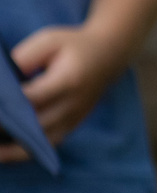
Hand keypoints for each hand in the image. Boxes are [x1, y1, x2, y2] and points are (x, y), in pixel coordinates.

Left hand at [9, 25, 120, 145]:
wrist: (109, 54)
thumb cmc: (73, 45)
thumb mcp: (49, 41)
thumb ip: (24, 58)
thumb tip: (2, 84)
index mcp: (68, 80)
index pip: (32, 98)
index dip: (8, 104)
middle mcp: (73, 104)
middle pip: (35, 124)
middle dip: (7, 128)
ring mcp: (74, 117)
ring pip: (41, 142)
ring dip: (13, 149)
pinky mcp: (73, 125)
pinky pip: (47, 144)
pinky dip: (26, 151)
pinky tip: (5, 151)